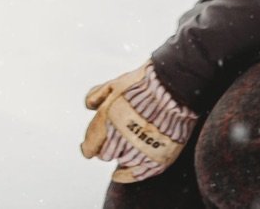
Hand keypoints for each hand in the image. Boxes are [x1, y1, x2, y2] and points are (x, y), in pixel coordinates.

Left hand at [80, 62, 197, 183]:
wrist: (173, 88)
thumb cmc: (143, 84)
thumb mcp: (115, 84)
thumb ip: (98, 96)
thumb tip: (89, 106)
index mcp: (108, 121)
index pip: (90, 145)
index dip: (87, 147)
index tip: (86, 148)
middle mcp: (120, 139)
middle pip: (105, 155)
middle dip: (105, 148)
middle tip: (112, 140)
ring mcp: (139, 151)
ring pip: (121, 162)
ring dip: (120, 155)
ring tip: (126, 144)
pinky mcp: (156, 159)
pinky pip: (137, 174)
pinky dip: (127, 175)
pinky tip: (119, 175)